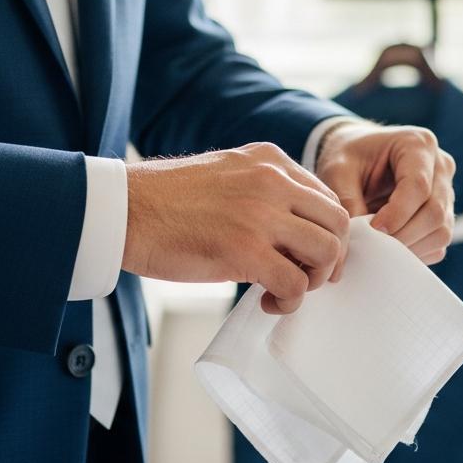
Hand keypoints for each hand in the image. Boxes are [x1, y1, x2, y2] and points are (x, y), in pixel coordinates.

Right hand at [121, 143, 350, 313]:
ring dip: (313, 280)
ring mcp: (261, 213)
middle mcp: (273, 180)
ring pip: (326, 251)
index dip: (327, 233)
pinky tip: (265, 301)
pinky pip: (295, 282)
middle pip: (337, 223)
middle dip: (330, 258)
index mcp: (270, 160)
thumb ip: (264, 192)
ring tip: (284, 290)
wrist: (125, 210)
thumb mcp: (227, 176)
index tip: (312, 256)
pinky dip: (288, 300)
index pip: (327, 197)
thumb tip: (294, 232)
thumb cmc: (167, 201)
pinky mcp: (245, 249)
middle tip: (307, 277)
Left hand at [315, 121, 456, 270]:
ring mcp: (446, 192)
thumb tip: (360, 237)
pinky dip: (416, 252)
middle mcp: (440, 166)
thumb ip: (347, 200)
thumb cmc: (348, 157)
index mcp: (418, 144)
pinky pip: (438, 243)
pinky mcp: (444, 214)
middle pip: (435, 211)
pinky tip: (391, 248)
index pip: (418, 186)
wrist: (357, 158)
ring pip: (441, 230)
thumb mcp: (338, 170)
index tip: (373, 229)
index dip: (397, 213)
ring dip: (411, 246)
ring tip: (380, 247)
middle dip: (403, 234)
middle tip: (374, 244)